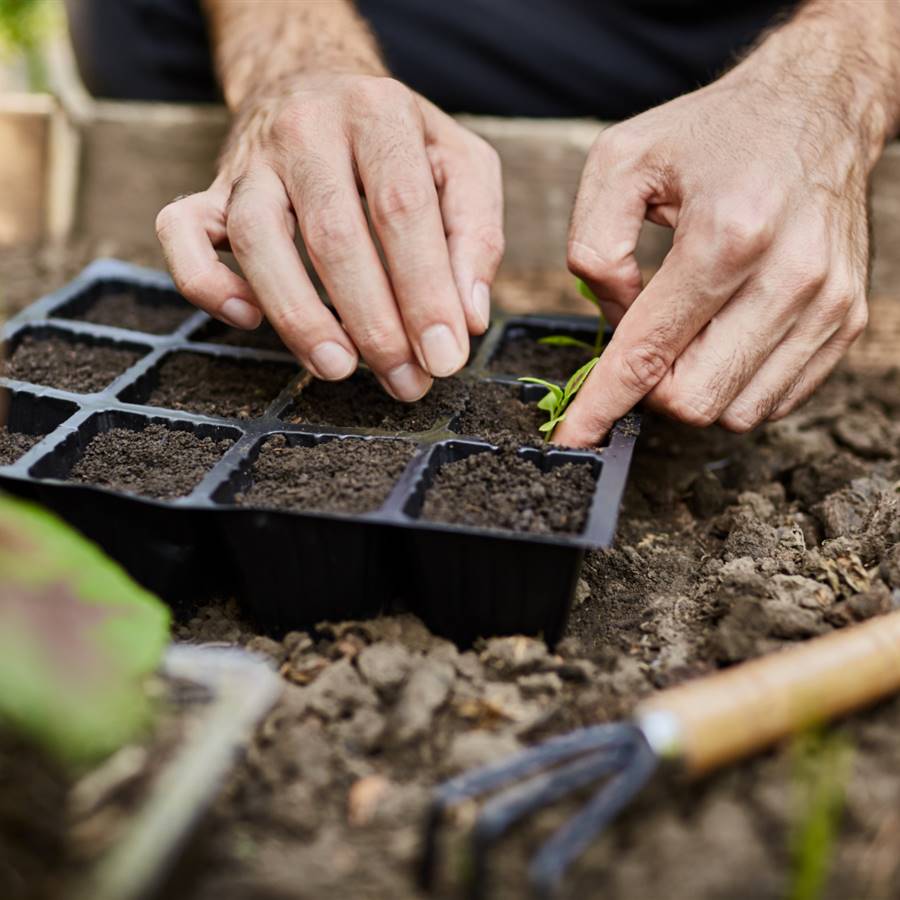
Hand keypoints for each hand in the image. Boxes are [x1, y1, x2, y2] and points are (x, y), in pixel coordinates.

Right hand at [156, 74, 503, 400]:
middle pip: (333, 234)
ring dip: (297, 315)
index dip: (424, 291)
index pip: (402, 210)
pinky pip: (180, 232)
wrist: (315, 80)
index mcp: (379, 114)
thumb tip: (467, 317)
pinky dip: (206, 283)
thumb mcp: (460, 164)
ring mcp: (251, 161)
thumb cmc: (398, 140)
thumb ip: (475, 234)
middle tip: (405, 380)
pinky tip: (248, 320)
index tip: (444, 356)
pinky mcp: (211, 189)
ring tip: (338, 368)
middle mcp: (307, 129)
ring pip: (255, 238)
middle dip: (373, 322)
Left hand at [554, 12, 891, 446]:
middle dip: (650, 391)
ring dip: (693, 389)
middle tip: (641, 346)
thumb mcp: (621, 162)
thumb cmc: (713, 133)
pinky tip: (722, 339)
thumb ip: (593, 246)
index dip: (602, 405)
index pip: (650, 351)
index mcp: (726, 233)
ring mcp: (827, 303)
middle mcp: (789, 275)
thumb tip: (613, 319)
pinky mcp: (848, 319)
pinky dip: (734, 385)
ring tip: (686, 332)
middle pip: (694, 398)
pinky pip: (774, 399)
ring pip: (736, 411)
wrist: (817, 107)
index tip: (573, 437)